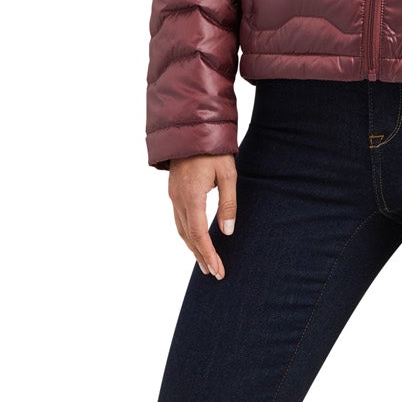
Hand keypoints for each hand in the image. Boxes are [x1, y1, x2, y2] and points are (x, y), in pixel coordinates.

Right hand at [169, 153, 236, 277]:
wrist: (191, 128)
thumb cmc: (213, 150)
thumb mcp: (227, 175)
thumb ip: (228, 204)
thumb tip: (227, 232)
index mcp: (191, 197)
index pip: (199, 234)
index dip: (209, 254)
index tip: (218, 270)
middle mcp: (178, 199)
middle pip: (188, 236)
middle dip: (201, 256)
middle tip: (214, 273)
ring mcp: (173, 195)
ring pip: (181, 229)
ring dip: (192, 247)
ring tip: (205, 262)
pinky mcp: (174, 191)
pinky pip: (179, 219)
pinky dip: (188, 234)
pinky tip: (195, 240)